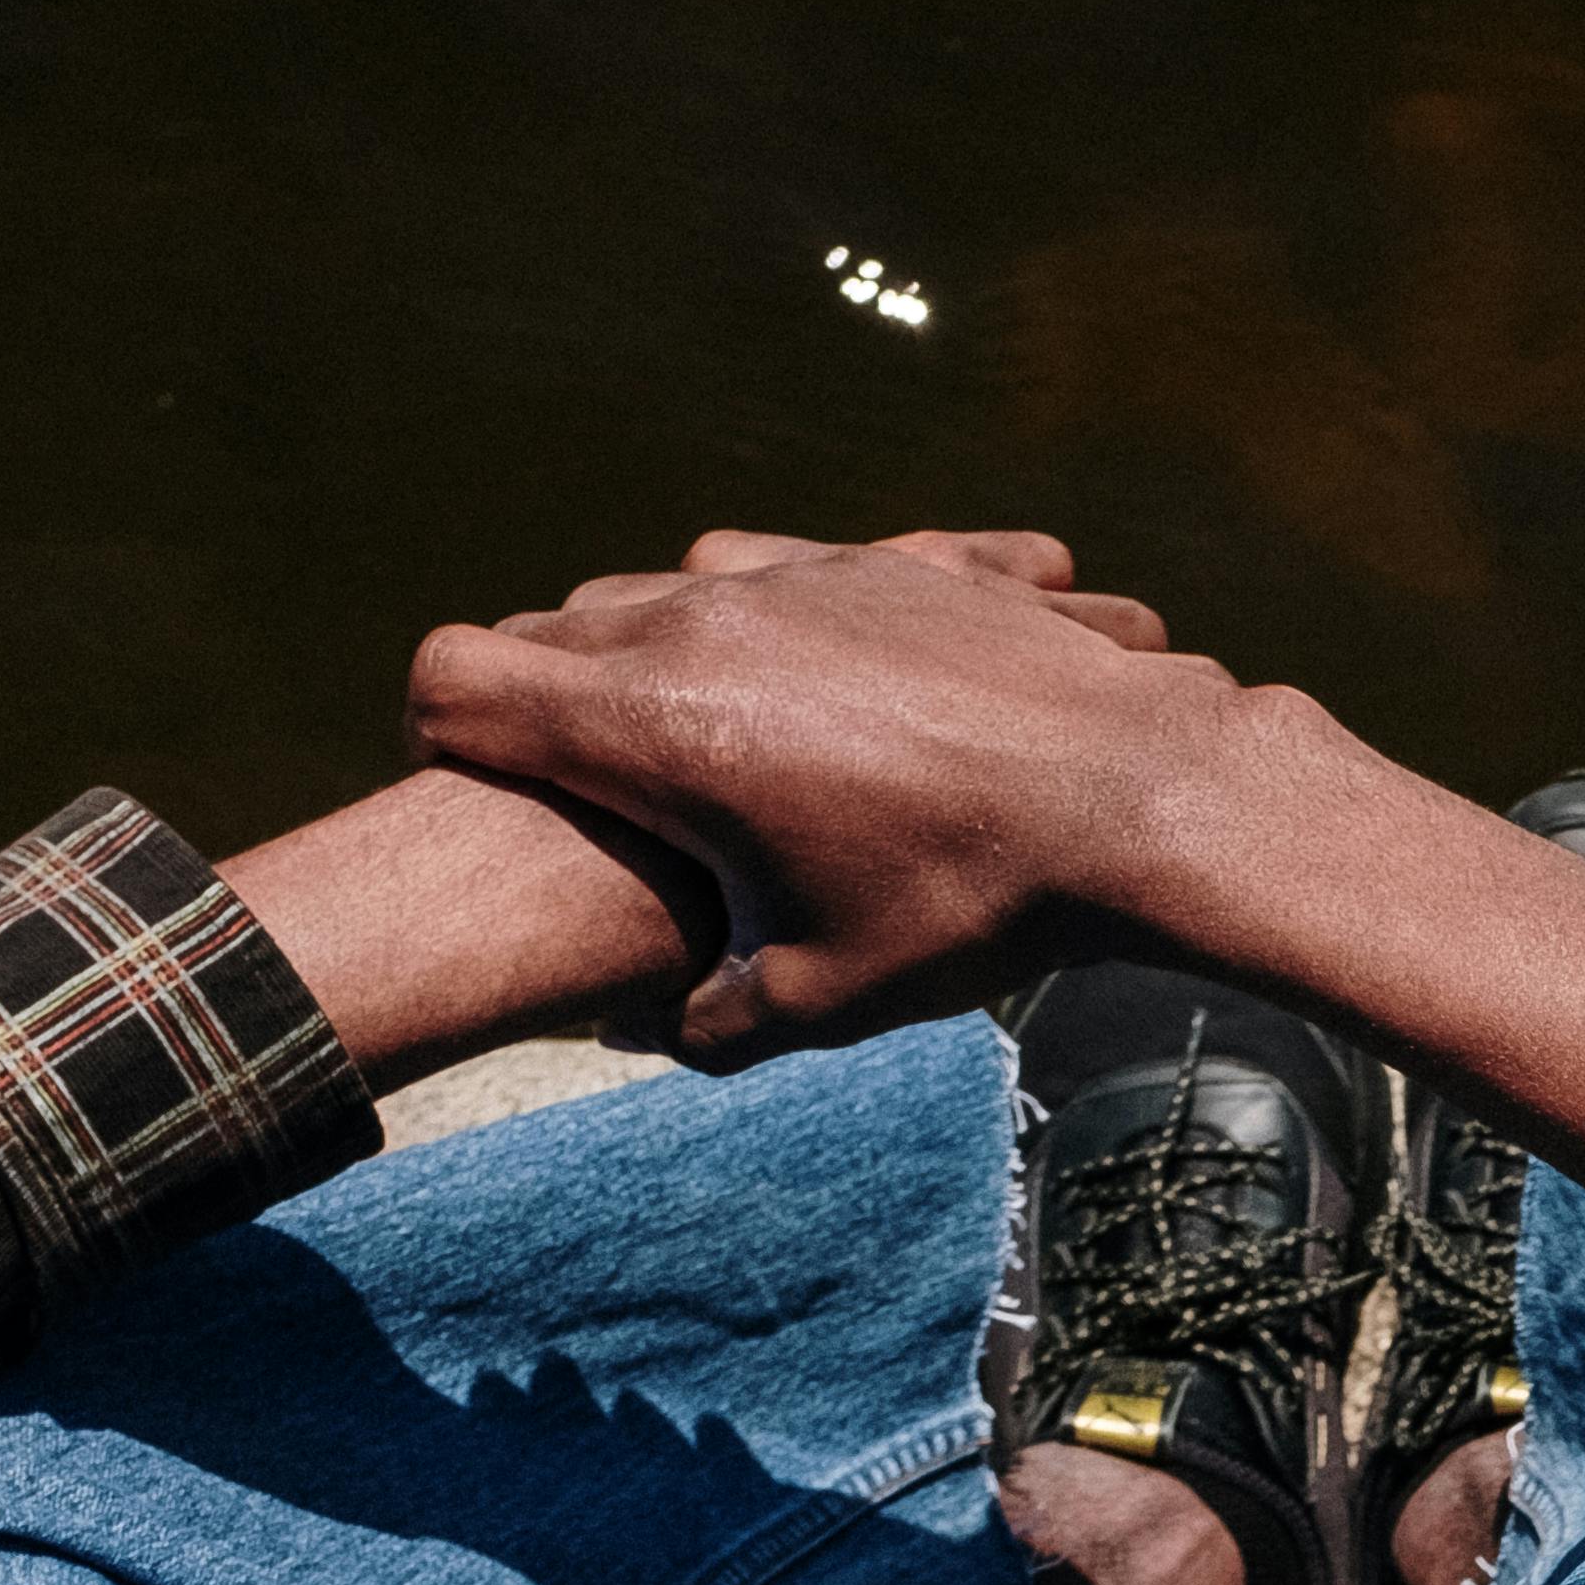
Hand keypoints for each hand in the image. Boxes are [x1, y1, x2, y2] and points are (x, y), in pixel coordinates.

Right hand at [400, 528, 1230, 1062]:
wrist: (1142, 795)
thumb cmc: (967, 907)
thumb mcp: (818, 998)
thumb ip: (708, 1017)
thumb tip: (654, 1029)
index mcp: (653, 720)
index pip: (452, 683)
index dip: (441, 741)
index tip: (484, 792)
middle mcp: (705, 617)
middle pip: (554, 629)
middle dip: (555, 704)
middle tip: (605, 788)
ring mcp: (802, 571)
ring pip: (670, 584)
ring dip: (668, 649)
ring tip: (724, 739)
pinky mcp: (892, 556)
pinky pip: (794, 564)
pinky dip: (788, 614)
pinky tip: (830, 672)